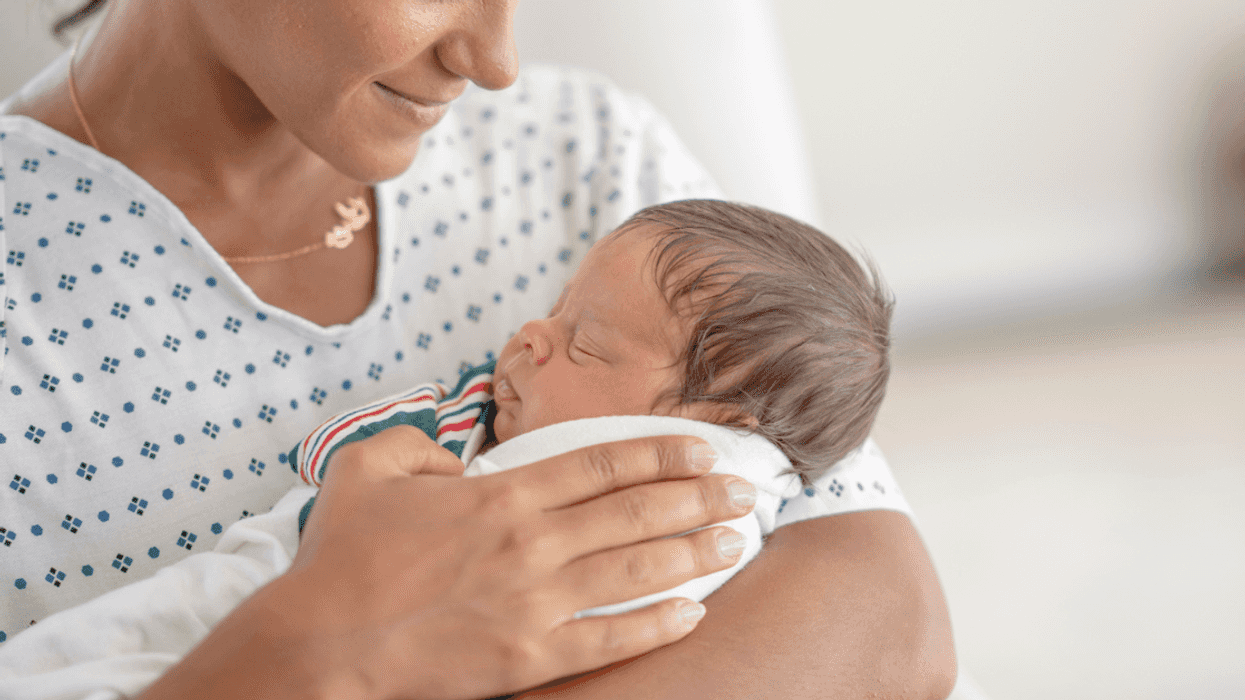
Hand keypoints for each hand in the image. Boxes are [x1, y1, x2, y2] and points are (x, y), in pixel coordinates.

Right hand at [144, 427, 756, 699]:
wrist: (322, 643)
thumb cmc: (345, 557)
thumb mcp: (371, 469)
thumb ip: (419, 443)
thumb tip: (453, 452)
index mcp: (501, 494)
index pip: (602, 463)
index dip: (660, 452)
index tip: (703, 446)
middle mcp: (532, 542)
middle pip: (637, 511)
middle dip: (701, 496)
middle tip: (746, 489)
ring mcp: (535, 601)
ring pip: (636, 569)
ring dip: (695, 552)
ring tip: (737, 539)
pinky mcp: (530, 656)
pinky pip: (610, 640)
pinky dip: (656, 625)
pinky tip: (694, 613)